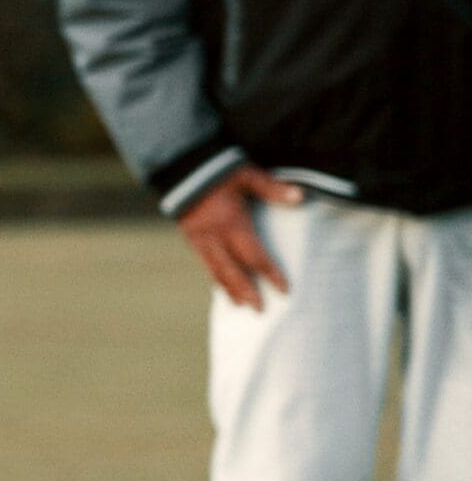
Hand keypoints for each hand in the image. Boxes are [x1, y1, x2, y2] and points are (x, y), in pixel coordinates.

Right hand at [177, 166, 302, 310]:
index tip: (284, 290)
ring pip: (216, 271)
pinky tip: (222, 286)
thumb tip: (300, 196)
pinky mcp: (191, 238)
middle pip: (233, 271)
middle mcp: (215, 236)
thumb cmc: (218, 172)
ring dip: (229, 290)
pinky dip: (215, 278)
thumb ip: (271, 187)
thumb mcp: (246, 175)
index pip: (255, 255)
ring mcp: (200, 239)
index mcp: (232, 223)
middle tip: (260, 310)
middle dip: (247, 292)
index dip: (270, 273)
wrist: (180, 169)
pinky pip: (205, 263)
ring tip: (241, 305)